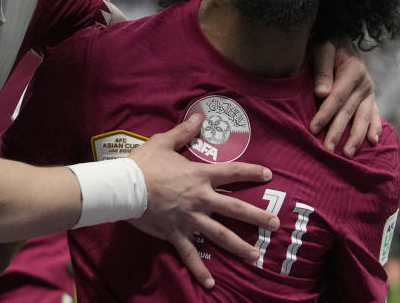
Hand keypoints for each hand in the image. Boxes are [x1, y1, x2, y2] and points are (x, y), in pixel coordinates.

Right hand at [127, 114, 278, 288]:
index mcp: (199, 175)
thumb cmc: (144, 163)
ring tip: (257, 256)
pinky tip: (211, 283)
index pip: (232, 173)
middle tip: (275, 223)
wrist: (123, 187)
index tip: (268, 175)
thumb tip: (199, 115)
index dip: (251, 172)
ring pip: (220, 234)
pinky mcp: (175, 233)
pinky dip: (200, 270)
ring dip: (240, 246)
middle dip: (258, 216)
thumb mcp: (165, 142)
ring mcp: (189, 219)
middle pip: (235, 208)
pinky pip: (190, 254)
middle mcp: (200, 198)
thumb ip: (184, 131)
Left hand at [310, 40, 381, 155]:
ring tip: (347, 154)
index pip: (337, 97)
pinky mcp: (370, 98)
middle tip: (327, 149)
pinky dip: (375, 128)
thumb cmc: (327, 44)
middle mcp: (365, 83)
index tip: (313, 129)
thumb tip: (321, 93)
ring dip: (356, 137)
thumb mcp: (322, 49)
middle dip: (338, 131)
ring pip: (363, 117)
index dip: (325, 114)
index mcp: (353, 71)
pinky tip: (373, 142)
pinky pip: (375, 115)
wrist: (340, 40)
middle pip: (349, 111)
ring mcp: (369, 92)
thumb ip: (323, 70)